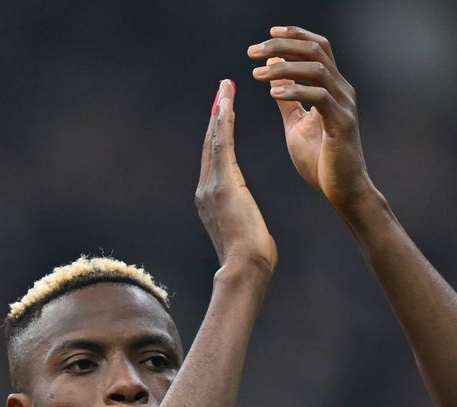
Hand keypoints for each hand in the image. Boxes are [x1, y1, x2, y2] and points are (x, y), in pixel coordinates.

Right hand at [196, 79, 276, 274]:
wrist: (244, 269)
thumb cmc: (252, 259)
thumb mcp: (246, 232)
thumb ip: (242, 218)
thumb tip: (247, 223)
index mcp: (211, 199)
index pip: (216, 158)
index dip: (218, 133)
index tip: (223, 112)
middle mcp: (205, 189)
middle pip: (210, 143)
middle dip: (216, 115)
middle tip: (223, 89)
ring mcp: (210, 186)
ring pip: (214, 140)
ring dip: (220, 111)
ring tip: (226, 87)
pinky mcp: (221, 184)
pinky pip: (222, 146)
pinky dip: (223, 122)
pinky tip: (226, 104)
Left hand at [249, 26, 374, 209]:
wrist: (343, 191)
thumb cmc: (321, 161)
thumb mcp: (296, 123)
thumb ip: (287, 96)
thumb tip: (273, 67)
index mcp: (332, 88)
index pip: (318, 48)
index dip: (295, 35)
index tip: (268, 33)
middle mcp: (342, 91)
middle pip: (316, 50)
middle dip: (283, 45)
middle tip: (251, 51)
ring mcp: (344, 106)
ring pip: (317, 69)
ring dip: (284, 67)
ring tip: (257, 74)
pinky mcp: (342, 123)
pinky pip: (319, 97)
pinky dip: (295, 91)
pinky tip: (273, 93)